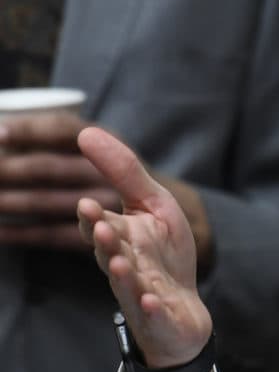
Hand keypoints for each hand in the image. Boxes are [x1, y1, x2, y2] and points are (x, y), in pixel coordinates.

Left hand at [0, 112, 118, 249]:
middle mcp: (109, 176)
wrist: (169, 229)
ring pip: (45, 201)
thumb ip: (85, 146)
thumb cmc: (131, 187)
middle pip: (49, 167)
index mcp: (115, 145)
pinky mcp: (94, 242)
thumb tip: (12, 134)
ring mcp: (104, 210)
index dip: (30, 130)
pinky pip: (51, 235)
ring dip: (8, 199)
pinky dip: (20, 233)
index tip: (0, 133)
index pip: (64, 130)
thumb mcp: (123, 154)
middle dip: (9, 166)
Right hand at [77, 127, 212, 371]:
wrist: (182, 311)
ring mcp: (139, 294)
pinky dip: (151, 307)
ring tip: (121, 263)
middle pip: (109, 254)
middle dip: (104, 243)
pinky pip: (152, 313)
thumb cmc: (164, 255)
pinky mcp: (157, 316)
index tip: (88, 205)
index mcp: (119, 238)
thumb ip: (125, 173)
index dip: (94, 218)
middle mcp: (123, 267)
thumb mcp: (154, 206)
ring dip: (123, 275)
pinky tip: (153, 302)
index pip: (99, 227)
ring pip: (126, 284)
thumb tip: (87, 132)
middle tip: (101, 230)